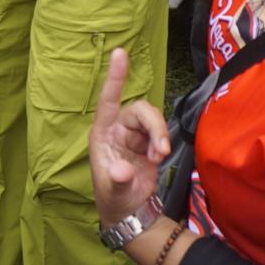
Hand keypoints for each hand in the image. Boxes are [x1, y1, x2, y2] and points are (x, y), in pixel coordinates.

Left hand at [88, 49, 166, 226]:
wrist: (131, 211)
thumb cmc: (114, 199)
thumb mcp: (114, 192)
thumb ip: (118, 180)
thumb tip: (123, 170)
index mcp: (102, 134)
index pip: (107, 99)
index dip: (114, 76)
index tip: (120, 53)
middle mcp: (117, 128)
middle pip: (139, 110)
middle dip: (154, 126)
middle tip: (160, 150)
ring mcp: (133, 134)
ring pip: (152, 118)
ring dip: (159, 135)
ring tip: (157, 157)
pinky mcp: (148, 141)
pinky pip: (160, 130)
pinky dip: (162, 141)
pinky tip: (158, 157)